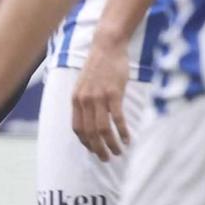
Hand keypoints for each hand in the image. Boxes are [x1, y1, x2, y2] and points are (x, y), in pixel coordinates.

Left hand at [70, 42, 133, 160]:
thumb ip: (86, 100)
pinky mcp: (114, 94)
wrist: (108, 46)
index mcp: (76, 99)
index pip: (77, 128)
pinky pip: (117, 119)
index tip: (94, 150)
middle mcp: (84, 100)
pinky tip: (128, 138)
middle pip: (90, 133)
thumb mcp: (85, 84)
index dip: (86, 142)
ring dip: (111, 144)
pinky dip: (122, 132)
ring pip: (103, 129)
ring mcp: (99, 97)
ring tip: (119, 151)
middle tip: (107, 158)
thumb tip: (91, 118)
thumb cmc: (99, 64)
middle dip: (99, 149)